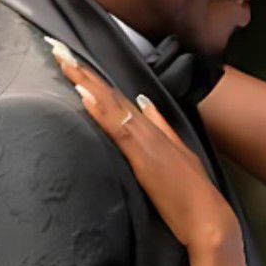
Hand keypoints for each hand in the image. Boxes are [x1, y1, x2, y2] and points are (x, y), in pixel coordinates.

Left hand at [49, 37, 242, 258]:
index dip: (95, 78)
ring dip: (86, 81)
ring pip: (110, 104)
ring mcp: (146, 141)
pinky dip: (101, 110)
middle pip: (109, 94)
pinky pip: (118, 129)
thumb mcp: (178, 154)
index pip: (117, 97)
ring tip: (63, 60)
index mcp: (153, 129)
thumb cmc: (194, 194)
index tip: (71, 60)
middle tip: (56, 47)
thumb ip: (162, 126)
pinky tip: (85, 94)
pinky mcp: (143, 158)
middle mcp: (148, 130)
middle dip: (82, 71)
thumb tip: (145, 103)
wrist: (208, 218)